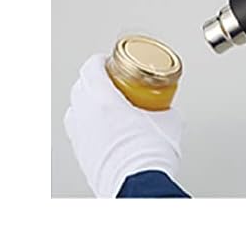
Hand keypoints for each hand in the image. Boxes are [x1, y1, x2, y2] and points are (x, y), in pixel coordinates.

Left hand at [64, 54, 183, 196]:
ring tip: (104, 101)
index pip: (91, 68)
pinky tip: (103, 127)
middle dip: (94, 78)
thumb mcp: (169, 122)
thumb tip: (170, 110)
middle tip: (110, 77)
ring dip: (87, 99)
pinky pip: (79, 129)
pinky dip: (87, 121)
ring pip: (75, 107)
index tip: (109, 60)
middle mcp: (85, 115)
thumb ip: (165, 109)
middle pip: (80, 85)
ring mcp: (80, 135)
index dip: (100, 60)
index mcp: (104, 100)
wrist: (139, 186)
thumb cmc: (150, 156)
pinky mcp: (81, 153)